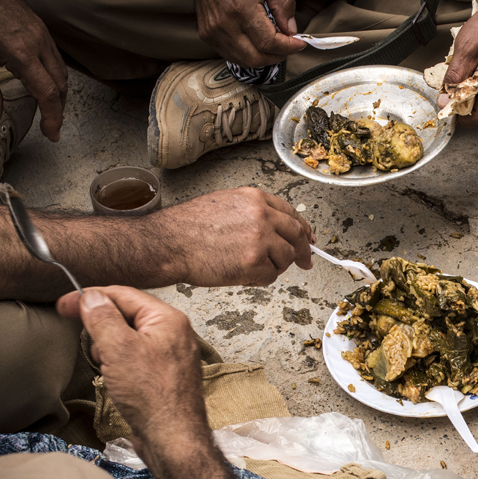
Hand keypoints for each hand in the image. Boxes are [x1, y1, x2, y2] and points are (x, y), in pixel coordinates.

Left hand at [0, 0, 67, 140]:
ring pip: (62, 72)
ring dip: (58, 95)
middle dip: (58, 110)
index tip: (52, 133)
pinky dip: (55, 77)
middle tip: (51, 127)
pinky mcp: (42, 29)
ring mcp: (43, 34)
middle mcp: (37, 42)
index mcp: (20, 51)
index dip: (53, 117)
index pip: (46, 92)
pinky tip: (45, 84)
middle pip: (60, 85)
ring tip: (50, 110)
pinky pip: (56, 58)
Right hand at [57, 286, 207, 447]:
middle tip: (95, 348)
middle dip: (102, 330)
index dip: (90, 297)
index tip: (64, 305)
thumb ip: (102, 318)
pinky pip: (132, 359)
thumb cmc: (152, 395)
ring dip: (109, 350)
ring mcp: (168, 355)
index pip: (123, 294)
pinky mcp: (161, 375)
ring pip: (126, 339)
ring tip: (110, 369)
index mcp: (168, 319)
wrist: (171, 437)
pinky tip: (116, 381)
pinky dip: (118, 365)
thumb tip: (91, 297)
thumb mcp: (118, 348)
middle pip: (125, 315)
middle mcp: (173, 333)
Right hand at [151, 187, 314, 286]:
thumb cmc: (188, 227)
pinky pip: (271, 276)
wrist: (169, 243)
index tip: (308, 239)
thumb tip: (276, 228)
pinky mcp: (254, 263)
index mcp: (254, 199)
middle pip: (297, 235)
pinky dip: (260, 280)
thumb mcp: (224, 204)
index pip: (291, 214)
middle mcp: (261, 216)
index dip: (303, 229)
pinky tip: (242, 275)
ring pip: (286, 258)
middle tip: (304, 262)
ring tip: (250, 267)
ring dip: (274, 267)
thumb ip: (252, 213)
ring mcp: (260, 239)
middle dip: (303, 251)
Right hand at [187, 0, 305, 66]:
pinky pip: (232, 55)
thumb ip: (283, 4)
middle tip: (287, 46)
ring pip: (244, 61)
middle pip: (257, 58)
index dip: (288, 47)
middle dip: (277, 56)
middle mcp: (225, 24)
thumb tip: (291, 30)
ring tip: (272, 44)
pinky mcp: (207, 35)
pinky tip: (255, 42)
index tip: (298, 44)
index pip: (269, 43)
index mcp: (241, 8)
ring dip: (263, 58)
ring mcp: (213, 32)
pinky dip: (248, 54)